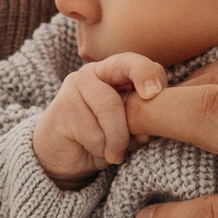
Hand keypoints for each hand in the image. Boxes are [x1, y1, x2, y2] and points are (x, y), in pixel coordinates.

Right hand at [31, 49, 167, 187]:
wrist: (65, 154)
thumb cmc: (103, 137)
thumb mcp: (130, 127)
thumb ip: (142, 121)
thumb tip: (152, 127)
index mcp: (113, 70)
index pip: (132, 63)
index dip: (146, 73)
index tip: (155, 92)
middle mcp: (91, 73)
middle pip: (117, 94)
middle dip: (129, 122)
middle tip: (140, 140)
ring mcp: (72, 89)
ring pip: (107, 112)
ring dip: (116, 142)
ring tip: (115, 154)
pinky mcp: (61, 109)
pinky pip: (92, 134)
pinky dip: (100, 149)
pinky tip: (95, 151)